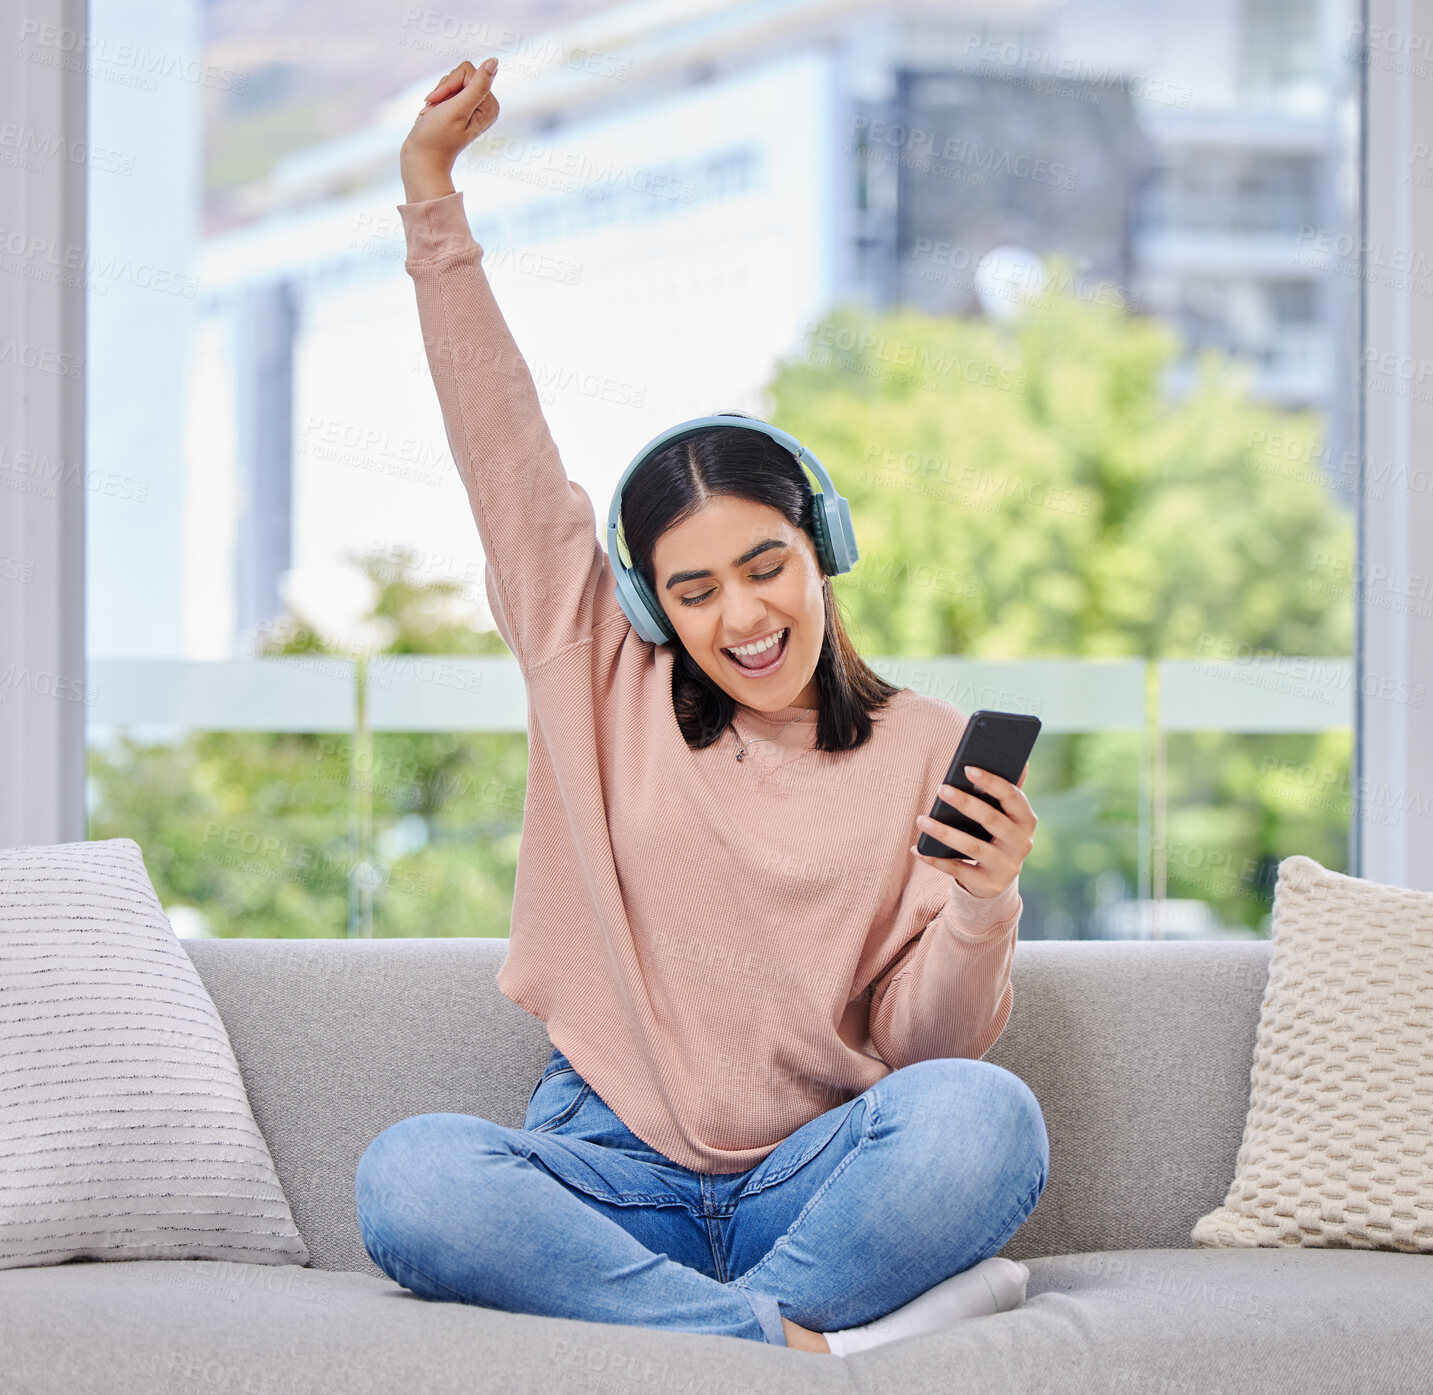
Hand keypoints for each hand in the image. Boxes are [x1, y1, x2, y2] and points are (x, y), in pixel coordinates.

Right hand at [400, 57, 501, 201]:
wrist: (422, 157)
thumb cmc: (437, 136)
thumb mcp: (459, 109)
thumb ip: (478, 86)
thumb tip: (494, 61)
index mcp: (490, 106)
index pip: (468, 71)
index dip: (450, 83)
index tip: (442, 103)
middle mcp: (485, 105)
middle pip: (460, 73)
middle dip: (443, 89)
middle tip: (437, 109)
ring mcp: (473, 106)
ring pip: (451, 80)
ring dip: (438, 95)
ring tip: (434, 114)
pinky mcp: (461, 108)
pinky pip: (446, 88)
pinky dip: (435, 99)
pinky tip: (432, 114)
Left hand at [911, 762, 1036, 898]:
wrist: (996, 880)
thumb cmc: (995, 836)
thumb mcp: (1004, 816)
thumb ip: (1006, 791)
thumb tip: (1021, 761)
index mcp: (1027, 821)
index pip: (1013, 797)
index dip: (992, 782)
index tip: (967, 768)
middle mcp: (1022, 844)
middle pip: (992, 820)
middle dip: (966, 803)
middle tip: (942, 788)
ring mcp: (1007, 867)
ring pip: (973, 847)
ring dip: (945, 833)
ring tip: (922, 820)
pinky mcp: (989, 885)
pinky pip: (958, 870)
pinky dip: (936, 860)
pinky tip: (918, 849)